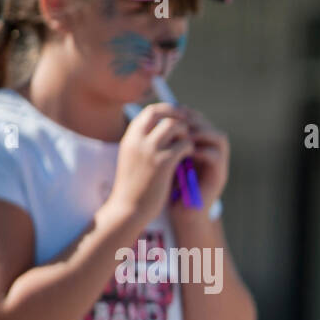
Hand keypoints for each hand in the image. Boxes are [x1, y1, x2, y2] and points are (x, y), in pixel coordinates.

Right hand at [105, 103, 192, 228]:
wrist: (128, 208)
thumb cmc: (132, 187)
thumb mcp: (132, 159)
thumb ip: (142, 144)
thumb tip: (158, 134)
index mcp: (130, 137)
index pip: (150, 111)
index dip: (167, 110)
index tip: (179, 117)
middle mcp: (138, 139)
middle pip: (162, 113)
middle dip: (179, 116)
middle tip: (191, 126)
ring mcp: (150, 150)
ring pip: (175, 125)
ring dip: (186, 132)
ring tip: (190, 143)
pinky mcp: (163, 163)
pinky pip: (184, 144)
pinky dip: (190, 147)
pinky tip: (191, 155)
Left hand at [173, 106, 229, 209]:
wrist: (179, 214)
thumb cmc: (167, 188)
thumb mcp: (163, 159)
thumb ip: (163, 141)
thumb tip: (148, 119)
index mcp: (200, 147)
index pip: (198, 120)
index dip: (185, 113)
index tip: (168, 113)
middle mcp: (212, 154)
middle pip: (210, 125)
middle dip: (193, 120)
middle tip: (177, 121)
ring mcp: (218, 165)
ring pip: (219, 137)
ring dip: (200, 133)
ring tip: (183, 135)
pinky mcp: (219, 177)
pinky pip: (216, 156)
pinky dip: (201, 150)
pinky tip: (186, 151)